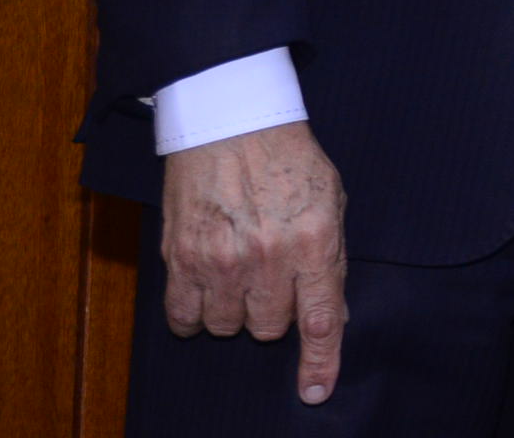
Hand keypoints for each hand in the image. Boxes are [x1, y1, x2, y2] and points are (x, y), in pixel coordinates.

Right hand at [159, 120, 348, 405]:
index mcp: (313, 241)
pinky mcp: (181, 259)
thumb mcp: (330, 200)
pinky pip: (185, 318)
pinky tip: (205, 292)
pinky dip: (195, 315)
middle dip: (275, 311)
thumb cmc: (287, 158)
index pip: (321, 319)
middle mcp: (268, 258)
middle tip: (271, 277)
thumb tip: (332, 313)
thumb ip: (330, 258)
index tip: (315, 391)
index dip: (320, 362)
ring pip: (228, 327)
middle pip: (271, 327)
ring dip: (236, 311)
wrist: (230, 122)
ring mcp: (220, 261)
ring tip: (239, 273)